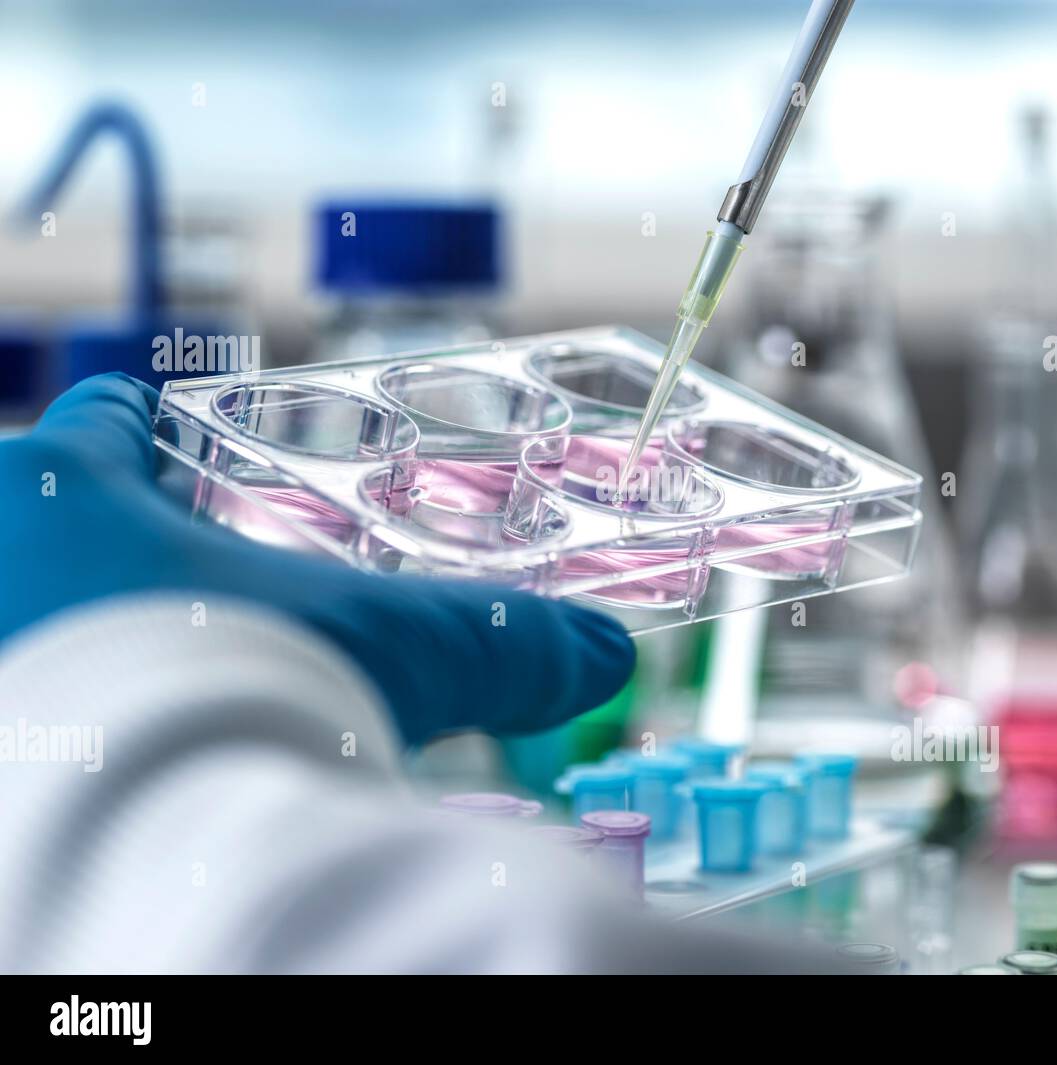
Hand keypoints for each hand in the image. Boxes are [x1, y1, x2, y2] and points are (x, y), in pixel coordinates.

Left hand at [0, 373, 635, 744]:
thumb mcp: (378, 654)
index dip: (151, 431)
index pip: (106, 422)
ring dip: (96, 635)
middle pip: (60, 524)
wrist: (103, 851)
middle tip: (205, 596)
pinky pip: (34, 704)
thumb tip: (598, 652)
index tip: (183, 450)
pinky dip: (76, 722)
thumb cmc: (219, 697)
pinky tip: (132, 768)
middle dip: (129, 555)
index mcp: (59, 493)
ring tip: (175, 690)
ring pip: (40, 611)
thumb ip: (493, 643)